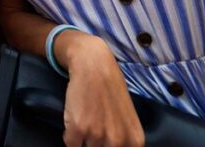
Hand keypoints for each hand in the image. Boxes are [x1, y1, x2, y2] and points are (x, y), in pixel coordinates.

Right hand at [60, 31, 143, 146]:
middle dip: (94, 144)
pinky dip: (70, 135)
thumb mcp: (128, 119)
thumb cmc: (111, 89)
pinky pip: (70, 144)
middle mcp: (118, 141)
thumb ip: (124, 140)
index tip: (103, 141)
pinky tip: (75, 120)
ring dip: (82, 140)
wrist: (93, 65)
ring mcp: (98, 136)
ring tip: (85, 122)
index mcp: (134, 141)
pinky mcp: (78, 129)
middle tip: (93, 128)